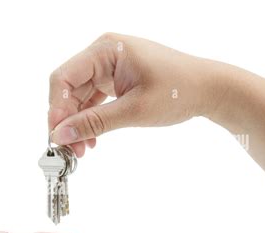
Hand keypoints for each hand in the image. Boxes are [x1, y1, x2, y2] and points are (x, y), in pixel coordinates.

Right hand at [49, 33, 213, 156]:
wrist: (208, 89)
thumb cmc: (178, 91)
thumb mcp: (134, 110)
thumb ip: (95, 123)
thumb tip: (61, 135)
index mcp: (106, 50)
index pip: (64, 77)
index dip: (56, 108)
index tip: (56, 136)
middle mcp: (103, 55)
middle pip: (69, 89)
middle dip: (67, 121)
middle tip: (69, 149)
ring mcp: (109, 68)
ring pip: (79, 98)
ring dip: (78, 124)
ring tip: (82, 150)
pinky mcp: (115, 80)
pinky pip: (93, 101)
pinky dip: (90, 120)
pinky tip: (92, 139)